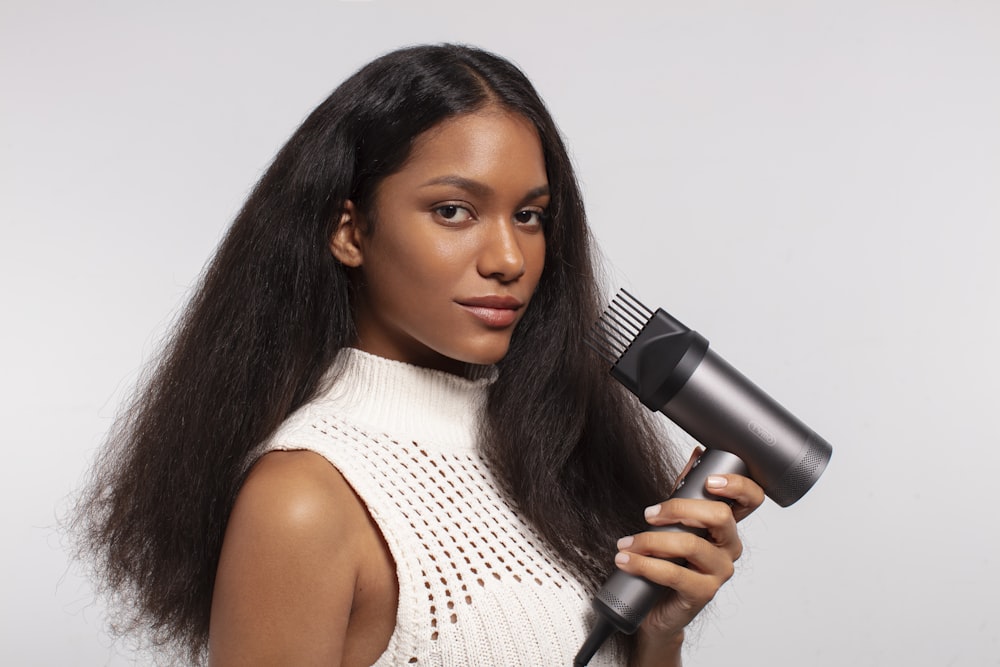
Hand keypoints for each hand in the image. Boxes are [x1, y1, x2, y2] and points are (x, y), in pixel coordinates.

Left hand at [614, 448, 765, 653]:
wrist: (656, 607)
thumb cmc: (669, 559)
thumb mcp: (677, 520)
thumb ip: (687, 489)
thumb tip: (697, 451)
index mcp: (726, 526)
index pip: (751, 500)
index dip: (738, 486)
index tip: (710, 481)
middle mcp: (729, 547)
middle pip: (721, 516)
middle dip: (680, 508)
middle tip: (649, 513)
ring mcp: (719, 572)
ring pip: (692, 545)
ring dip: (651, 540)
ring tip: (626, 543)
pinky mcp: (703, 594)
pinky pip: (675, 574)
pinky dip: (645, 564)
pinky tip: (625, 560)